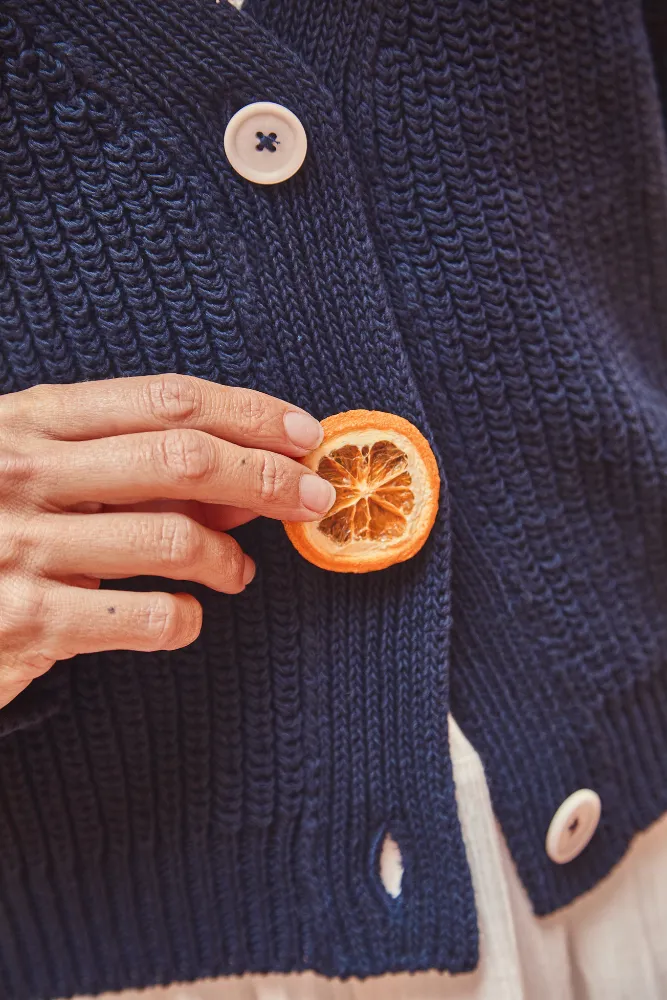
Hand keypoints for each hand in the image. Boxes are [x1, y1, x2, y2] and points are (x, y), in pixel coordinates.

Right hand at [0, 374, 334, 708]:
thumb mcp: (36, 468)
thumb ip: (126, 467)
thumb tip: (241, 482)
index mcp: (30, 419)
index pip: (166, 399)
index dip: (249, 412)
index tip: (304, 433)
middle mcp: (24, 472)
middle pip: (182, 458)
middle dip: (268, 474)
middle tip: (313, 497)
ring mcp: (20, 547)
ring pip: (172, 538)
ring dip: (227, 558)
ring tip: (239, 573)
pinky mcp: (23, 623)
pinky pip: (143, 618)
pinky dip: (184, 620)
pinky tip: (183, 618)